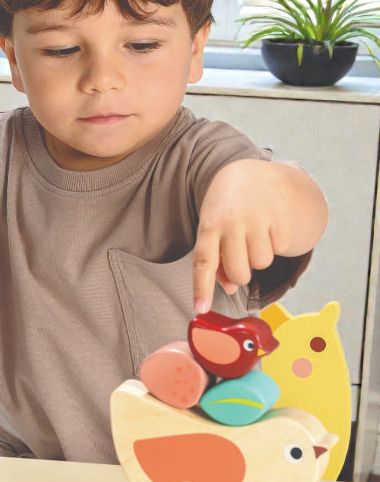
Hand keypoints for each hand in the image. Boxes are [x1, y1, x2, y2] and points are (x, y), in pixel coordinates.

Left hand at [192, 159, 311, 313]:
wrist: (249, 172)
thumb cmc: (226, 210)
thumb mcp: (213, 228)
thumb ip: (217, 260)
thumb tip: (231, 288)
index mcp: (209, 225)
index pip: (203, 262)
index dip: (201, 288)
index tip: (200, 309)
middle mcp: (232, 221)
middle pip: (239, 272)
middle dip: (240, 275)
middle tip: (240, 259)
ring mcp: (257, 217)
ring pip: (261, 263)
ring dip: (259, 257)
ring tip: (254, 236)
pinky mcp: (280, 215)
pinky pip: (281, 248)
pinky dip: (276, 243)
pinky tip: (268, 226)